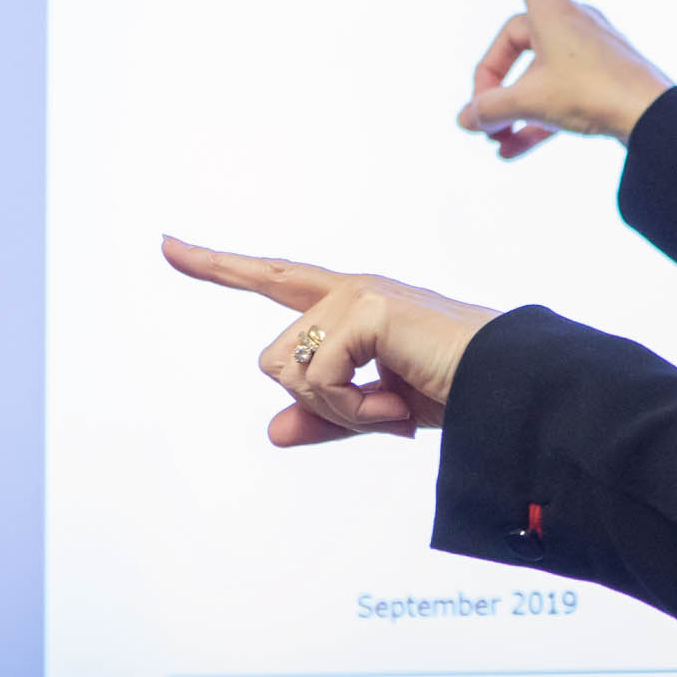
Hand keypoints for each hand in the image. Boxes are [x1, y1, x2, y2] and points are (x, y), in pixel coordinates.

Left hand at [162, 236, 497, 447]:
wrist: (508, 388)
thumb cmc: (456, 389)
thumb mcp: (380, 410)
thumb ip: (326, 418)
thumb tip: (273, 431)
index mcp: (352, 305)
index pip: (273, 279)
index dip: (218, 266)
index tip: (168, 244)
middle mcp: (349, 290)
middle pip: (272, 360)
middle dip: (317, 405)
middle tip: (382, 417)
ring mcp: (358, 295)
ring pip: (289, 372)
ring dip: (338, 411)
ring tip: (395, 411)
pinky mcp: (368, 309)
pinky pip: (318, 380)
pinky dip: (354, 411)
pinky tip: (398, 410)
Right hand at [454, 0, 673, 159]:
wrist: (653, 117)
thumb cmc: (593, 94)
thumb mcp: (531, 100)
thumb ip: (491, 108)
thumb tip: (467, 118)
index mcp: (553, 11)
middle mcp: (572, 22)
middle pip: (516, 44)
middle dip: (493, 83)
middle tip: (482, 117)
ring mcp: (589, 50)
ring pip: (537, 74)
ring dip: (513, 107)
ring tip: (495, 140)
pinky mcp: (602, 77)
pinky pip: (559, 93)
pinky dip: (536, 117)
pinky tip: (513, 150)